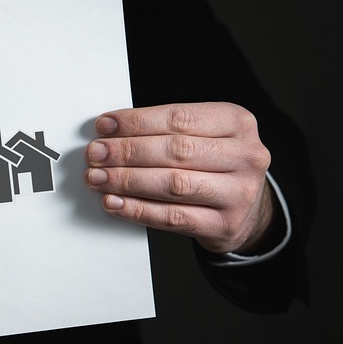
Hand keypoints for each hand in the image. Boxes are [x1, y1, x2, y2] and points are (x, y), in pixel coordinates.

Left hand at [85, 102, 276, 254]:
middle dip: (128, 151)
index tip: (104, 125)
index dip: (137, 122)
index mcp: (237, 122)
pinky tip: (114, 202)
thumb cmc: (214, 164)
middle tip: (96, 153)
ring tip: (98, 177)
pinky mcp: (225, 225)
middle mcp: (246, 155)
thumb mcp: (203, 135)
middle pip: (176, 150)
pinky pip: (173, 217)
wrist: (246, 210)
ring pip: (173, 184)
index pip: (179, 118)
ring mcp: (239, 193)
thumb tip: (110, 133)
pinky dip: (137, 209)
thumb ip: (164, 131)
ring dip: (128, 180)